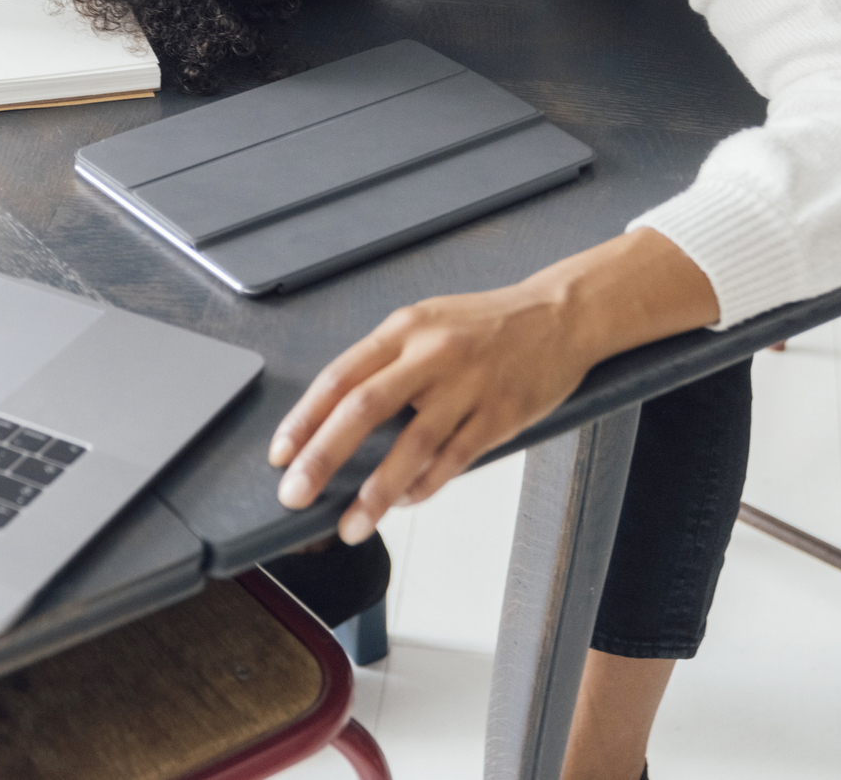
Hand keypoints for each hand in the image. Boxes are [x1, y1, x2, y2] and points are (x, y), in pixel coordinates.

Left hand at [268, 228, 719, 543]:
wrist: (560, 315)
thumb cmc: (484, 325)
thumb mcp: (426, 324)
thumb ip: (385, 365)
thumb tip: (335, 421)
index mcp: (405, 329)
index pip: (340, 376)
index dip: (304, 419)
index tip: (280, 455)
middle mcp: (432, 353)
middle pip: (365, 409)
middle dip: (323, 457)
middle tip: (295, 495)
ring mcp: (469, 384)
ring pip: (412, 445)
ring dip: (376, 491)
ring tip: (351, 524)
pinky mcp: (502, 413)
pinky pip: (455, 458)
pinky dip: (425, 486)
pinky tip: (404, 502)